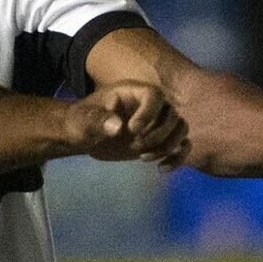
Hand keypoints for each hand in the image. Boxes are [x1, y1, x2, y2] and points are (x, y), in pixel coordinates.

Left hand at [71, 81, 189, 165]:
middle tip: (136, 146)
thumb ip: (97, 120)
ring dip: (168, 146)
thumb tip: (117, 127)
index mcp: (132, 92)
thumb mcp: (82, 120)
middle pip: (173, 114)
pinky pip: (182, 145)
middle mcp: (149, 105)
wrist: (83, 135)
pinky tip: (161, 169)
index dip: (149, 113)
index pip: (154, 95)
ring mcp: (156, 122)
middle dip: (158, 134)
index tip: (132, 130)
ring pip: (181, 128)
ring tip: (143, 157)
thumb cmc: (80, 122)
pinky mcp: (159, 140)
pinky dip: (177, 158)